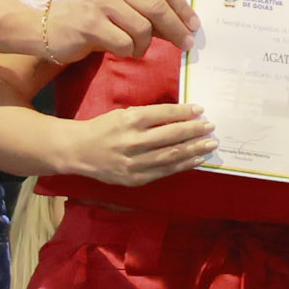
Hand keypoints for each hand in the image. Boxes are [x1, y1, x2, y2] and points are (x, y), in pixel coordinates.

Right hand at [42, 0, 194, 61]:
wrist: (50, 23)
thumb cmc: (95, 15)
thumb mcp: (123, 2)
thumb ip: (151, 8)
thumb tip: (188, 24)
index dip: (183, 8)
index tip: (194, 25)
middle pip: (157, 6)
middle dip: (176, 29)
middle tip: (186, 45)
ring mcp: (99, 0)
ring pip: (142, 27)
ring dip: (146, 44)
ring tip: (138, 48)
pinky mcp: (89, 22)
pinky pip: (124, 43)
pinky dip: (129, 51)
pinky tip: (123, 50)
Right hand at [57, 102, 214, 188]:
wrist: (78, 151)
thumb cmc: (103, 129)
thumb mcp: (122, 115)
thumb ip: (147, 116)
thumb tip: (179, 117)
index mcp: (128, 121)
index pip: (163, 114)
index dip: (184, 112)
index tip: (200, 110)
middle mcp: (132, 141)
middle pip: (170, 135)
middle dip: (194, 130)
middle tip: (211, 127)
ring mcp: (133, 162)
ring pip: (170, 155)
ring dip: (193, 149)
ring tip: (209, 144)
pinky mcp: (134, 178)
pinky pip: (164, 171)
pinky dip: (183, 165)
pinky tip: (196, 159)